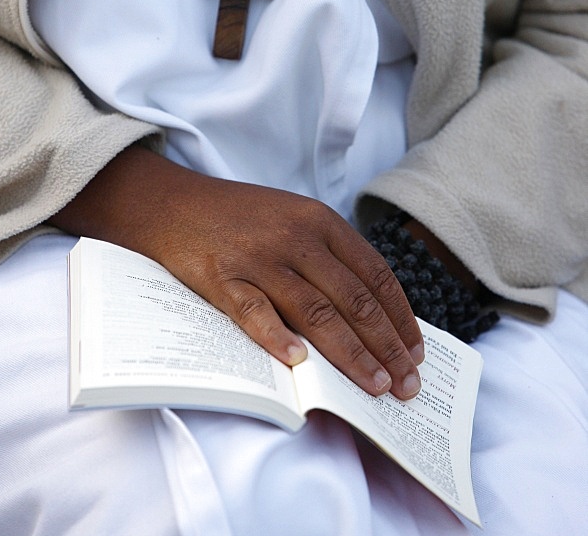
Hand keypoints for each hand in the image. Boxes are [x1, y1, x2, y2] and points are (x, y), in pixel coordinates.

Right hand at [50, 144, 424, 398]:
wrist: (174, 203)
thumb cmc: (240, 217)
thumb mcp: (293, 217)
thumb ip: (329, 254)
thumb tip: (373, 311)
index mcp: (319, 220)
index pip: (374, 274)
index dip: (400, 316)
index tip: (415, 351)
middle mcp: (295, 237)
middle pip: (353, 299)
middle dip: (386, 346)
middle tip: (407, 384)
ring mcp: (259, 258)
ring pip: (316, 311)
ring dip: (350, 354)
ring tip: (375, 386)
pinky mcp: (223, 277)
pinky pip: (255, 313)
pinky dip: (278, 339)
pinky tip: (299, 365)